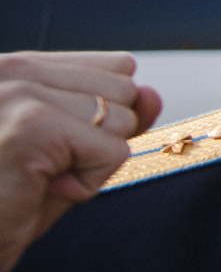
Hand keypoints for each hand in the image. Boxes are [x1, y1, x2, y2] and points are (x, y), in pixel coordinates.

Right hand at [0, 52, 160, 271]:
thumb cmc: (3, 205)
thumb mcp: (65, 154)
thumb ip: (111, 120)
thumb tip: (155, 94)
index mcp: (15, 66)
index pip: (116, 68)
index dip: (103, 118)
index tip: (52, 148)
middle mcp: (11, 69)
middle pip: (126, 91)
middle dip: (99, 140)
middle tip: (40, 169)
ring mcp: (18, 93)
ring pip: (121, 121)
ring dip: (90, 164)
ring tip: (34, 180)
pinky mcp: (30, 126)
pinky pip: (111, 151)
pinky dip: (87, 184)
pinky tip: (36, 192)